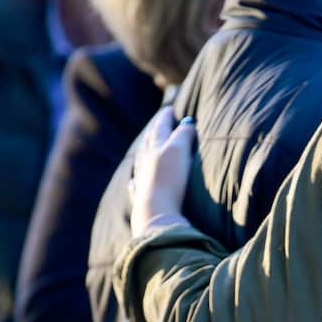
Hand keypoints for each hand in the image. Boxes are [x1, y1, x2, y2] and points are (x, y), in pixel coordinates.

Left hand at [130, 107, 196, 236]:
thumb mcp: (179, 150)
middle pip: (149, 141)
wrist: (157, 212)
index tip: (169, 109)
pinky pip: (136, 184)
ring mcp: (142, 179)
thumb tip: (187, 124)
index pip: (160, 127)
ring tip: (145, 146)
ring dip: (144, 151)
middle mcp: (145, 161)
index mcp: (155, 147)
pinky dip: (137, 178)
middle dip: (154, 131)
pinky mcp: (142, 198)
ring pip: (141, 160)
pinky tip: (134, 180)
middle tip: (158, 124)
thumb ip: (183, 134)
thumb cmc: (169, 179)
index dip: (165, 117)